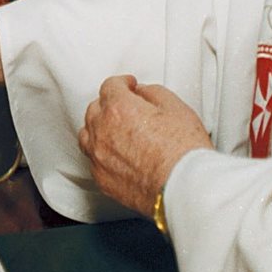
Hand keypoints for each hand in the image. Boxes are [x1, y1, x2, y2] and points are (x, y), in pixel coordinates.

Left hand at [77, 75, 212, 215]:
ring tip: (114, 130)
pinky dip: (102, 154)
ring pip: (87, 135)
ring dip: (99, 128)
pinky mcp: (102, 180)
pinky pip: (94, 160)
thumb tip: (143, 93)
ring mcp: (99, 157)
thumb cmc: (183, 152)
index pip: (110, 86)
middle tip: (125, 106)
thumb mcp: (177, 108)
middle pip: (95, 109)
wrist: (184, 189)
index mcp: (118, 109)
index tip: (128, 86)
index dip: (122, 83)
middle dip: (110, 104)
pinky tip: (116, 155)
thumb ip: (153, 93)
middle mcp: (102, 132)